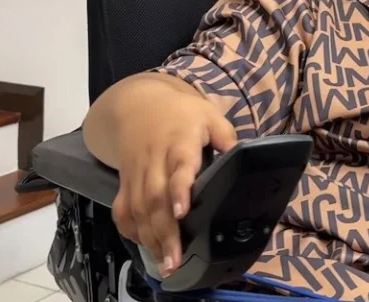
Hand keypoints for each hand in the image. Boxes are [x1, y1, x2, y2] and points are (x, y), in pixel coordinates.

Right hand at [111, 100, 235, 276]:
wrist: (140, 105)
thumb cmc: (182, 113)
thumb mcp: (210, 116)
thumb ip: (227, 137)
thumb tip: (245, 158)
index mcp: (180, 142)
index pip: (179, 167)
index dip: (179, 190)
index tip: (182, 213)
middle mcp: (155, 160)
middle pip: (156, 198)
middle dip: (165, 231)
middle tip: (176, 259)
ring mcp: (138, 173)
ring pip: (139, 209)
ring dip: (151, 238)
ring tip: (166, 263)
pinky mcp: (125, 181)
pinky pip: (123, 209)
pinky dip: (131, 230)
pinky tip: (146, 246)